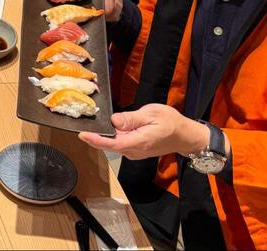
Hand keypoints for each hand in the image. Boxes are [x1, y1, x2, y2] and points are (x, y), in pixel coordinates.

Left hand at [78, 104, 210, 159]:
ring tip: (91, 125)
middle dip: (95, 136)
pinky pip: (120, 144)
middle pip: (110, 145)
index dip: (96, 140)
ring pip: (114, 144)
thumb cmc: (171, 122)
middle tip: (82, 125)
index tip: (83, 134)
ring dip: (103, 136)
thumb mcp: (151, 114)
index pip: (114, 144)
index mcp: (139, 142)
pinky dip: (111, 137)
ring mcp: (135, 153)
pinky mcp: (135, 150)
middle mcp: (135, 151)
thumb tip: (114, 121)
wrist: (184, 136)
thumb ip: (131, 119)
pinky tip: (108, 128)